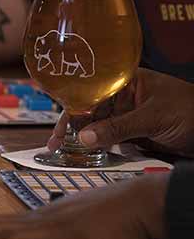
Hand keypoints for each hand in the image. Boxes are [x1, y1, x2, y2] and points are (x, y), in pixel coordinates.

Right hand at [47, 68, 193, 156]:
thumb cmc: (193, 111)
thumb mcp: (154, 117)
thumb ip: (118, 127)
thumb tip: (84, 137)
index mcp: (127, 82)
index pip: (91, 91)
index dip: (72, 107)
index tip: (59, 126)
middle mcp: (124, 98)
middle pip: (90, 112)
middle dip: (73, 128)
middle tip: (57, 145)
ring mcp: (128, 117)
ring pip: (97, 128)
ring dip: (84, 141)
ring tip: (68, 153)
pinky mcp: (134, 135)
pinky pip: (110, 142)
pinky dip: (98, 149)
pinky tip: (88, 156)